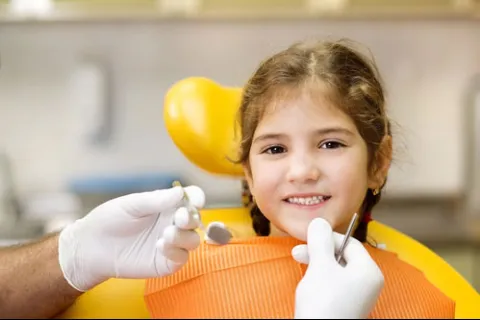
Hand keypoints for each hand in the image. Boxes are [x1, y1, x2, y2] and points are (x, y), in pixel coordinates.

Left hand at [58, 185, 204, 291]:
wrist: (90, 247)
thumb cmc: (109, 220)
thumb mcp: (131, 205)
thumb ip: (156, 200)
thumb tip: (181, 192)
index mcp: (167, 205)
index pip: (191, 199)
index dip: (196, 198)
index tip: (195, 200)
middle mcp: (172, 223)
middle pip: (195, 220)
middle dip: (192, 218)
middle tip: (180, 218)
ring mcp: (170, 243)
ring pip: (193, 240)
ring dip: (184, 236)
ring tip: (166, 234)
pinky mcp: (165, 262)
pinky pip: (181, 258)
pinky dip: (176, 252)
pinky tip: (160, 246)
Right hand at [292, 218, 383, 318]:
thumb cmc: (323, 303)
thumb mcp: (320, 266)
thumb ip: (320, 241)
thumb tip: (319, 220)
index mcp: (369, 271)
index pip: (349, 243)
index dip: (327, 237)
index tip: (307, 239)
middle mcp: (367, 284)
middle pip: (342, 256)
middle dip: (318, 252)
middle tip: (296, 254)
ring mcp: (357, 297)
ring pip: (336, 270)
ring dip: (316, 265)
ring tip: (301, 269)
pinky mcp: (346, 307)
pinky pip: (334, 285)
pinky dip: (319, 280)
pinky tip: (308, 285)